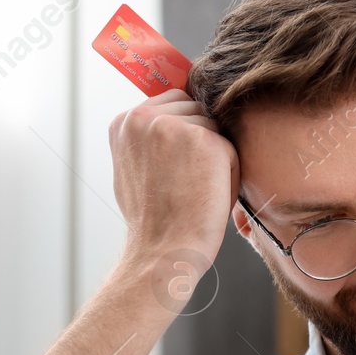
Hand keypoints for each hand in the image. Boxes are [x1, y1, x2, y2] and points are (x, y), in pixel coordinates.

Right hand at [108, 89, 238, 266]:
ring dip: (215, 157)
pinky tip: (207, 195)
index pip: (172, 102)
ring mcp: (174, 125)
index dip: (184, 133)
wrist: (162, 251)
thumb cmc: (152, 221)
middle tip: (187, 182)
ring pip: (214, 128)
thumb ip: (148, 139)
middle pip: (196, 109)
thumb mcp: (134, 167)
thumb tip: (171, 119)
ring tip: (195, 189)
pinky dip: (228, 174)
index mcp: (124, 122)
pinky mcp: (204, 140)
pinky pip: (231, 148)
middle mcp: (144, 117)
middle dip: (200, 140)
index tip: (181, 163)